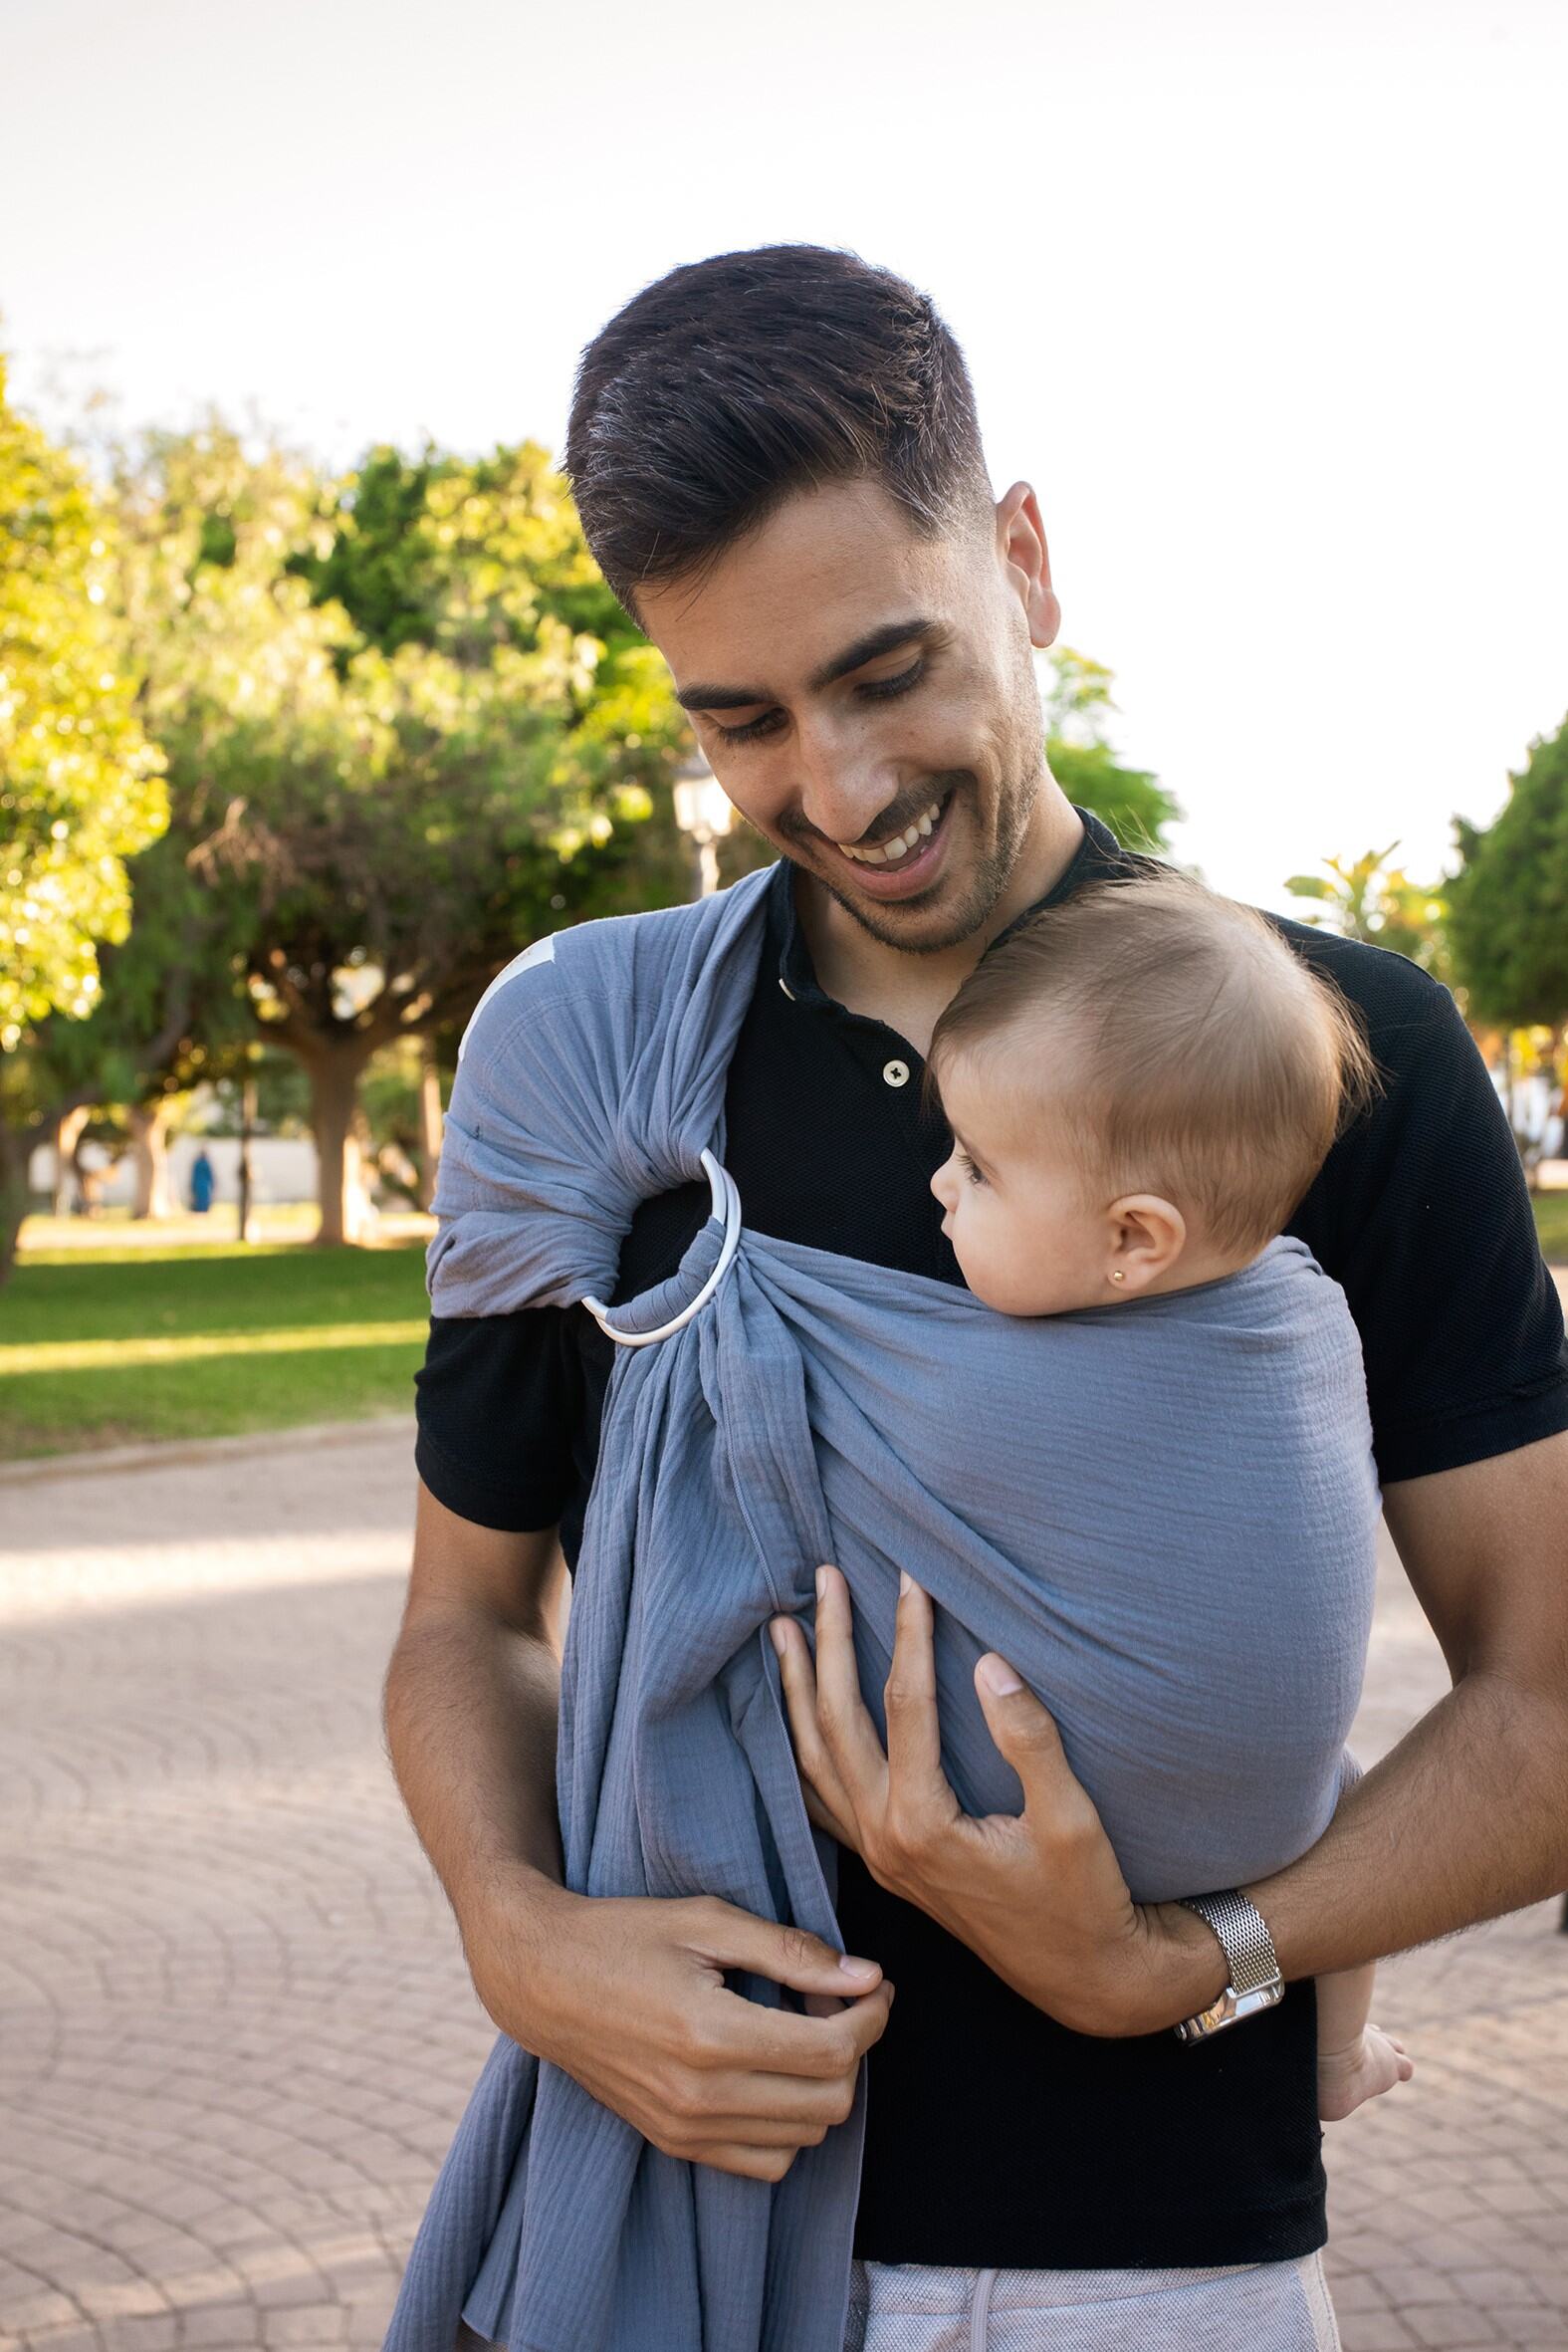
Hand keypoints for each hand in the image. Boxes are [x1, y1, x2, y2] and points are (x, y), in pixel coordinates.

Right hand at [462, 1868, 894, 2180]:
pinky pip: (765, 2163)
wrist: (541, 1979)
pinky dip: (790, 2126)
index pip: (832, 2050)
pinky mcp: (674, 2144)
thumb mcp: (708, 1920)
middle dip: (855, 2048)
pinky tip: (776, 2074)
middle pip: (830, 2101)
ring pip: (805, 2137)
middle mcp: (700, 2096)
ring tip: (806, 2031)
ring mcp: (685, 2129)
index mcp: (711, 2034)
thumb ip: (790, 1951)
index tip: (875, 1983)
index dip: (871, 2016)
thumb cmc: (624, 1935)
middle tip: (842, 2000)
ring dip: (826, 2087)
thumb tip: (866, 1975)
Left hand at [770, 1566, 1223, 2037]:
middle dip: (828, 1644)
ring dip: (797, 1690)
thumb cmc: (1085, 1899)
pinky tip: (799, 1715)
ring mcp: (877, 1854)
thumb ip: (1029, 1739)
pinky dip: (801, 1745)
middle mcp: (884, 1839)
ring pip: (812, 1759)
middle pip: (834, 1722)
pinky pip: (821, 1797)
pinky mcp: (886, 1863)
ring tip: (785, 1629)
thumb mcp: (1071, 1819)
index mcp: (922, 1824)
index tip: (912, 1576)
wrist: (1085, 1977)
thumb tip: (991, 1662)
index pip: (905, 1704)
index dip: (910, 1633)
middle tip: (824, 1577)